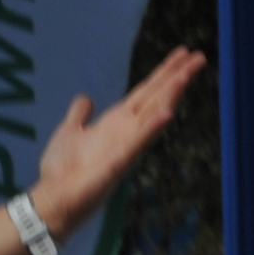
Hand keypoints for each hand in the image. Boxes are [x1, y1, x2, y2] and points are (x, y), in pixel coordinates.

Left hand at [30, 49, 206, 234]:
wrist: (54, 200)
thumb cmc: (62, 171)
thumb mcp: (70, 132)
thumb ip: (80, 115)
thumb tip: (86, 98)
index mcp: (116, 122)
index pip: (145, 92)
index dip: (163, 73)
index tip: (182, 54)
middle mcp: (126, 131)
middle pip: (156, 98)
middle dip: (176, 77)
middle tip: (199, 57)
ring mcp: (126, 147)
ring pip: (153, 116)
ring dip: (170, 96)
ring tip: (186, 75)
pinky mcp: (118, 164)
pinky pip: (138, 143)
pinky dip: (152, 128)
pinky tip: (168, 113)